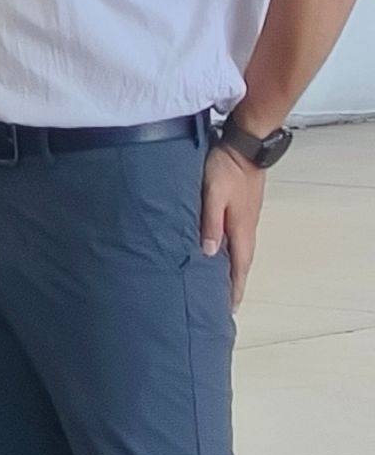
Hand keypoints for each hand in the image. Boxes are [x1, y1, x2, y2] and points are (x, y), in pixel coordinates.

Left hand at [200, 140, 264, 306]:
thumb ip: (211, 223)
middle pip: (241, 264)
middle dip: (233, 285)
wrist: (245, 145)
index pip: (239, 269)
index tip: (229, 309)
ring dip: (232, 269)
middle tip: (223, 304)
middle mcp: (247, 229)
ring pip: (239, 251)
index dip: (234, 290)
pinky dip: (230, 252)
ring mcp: (246, 219)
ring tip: (220, 284)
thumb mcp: (214, 194)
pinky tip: (220, 252)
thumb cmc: (227, 168)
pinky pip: (237, 238)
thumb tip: (208, 253)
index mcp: (241, 230)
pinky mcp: (242, 209)